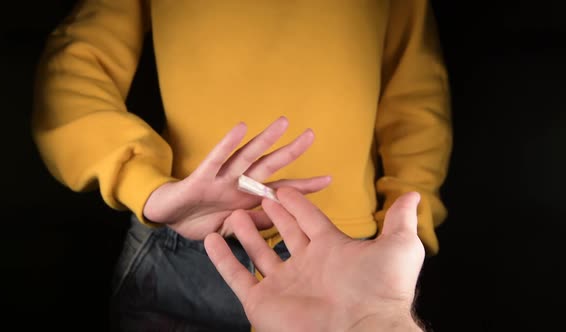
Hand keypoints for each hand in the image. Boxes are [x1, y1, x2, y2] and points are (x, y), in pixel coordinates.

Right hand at [143, 117, 330, 239]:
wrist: (168, 218)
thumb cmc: (200, 220)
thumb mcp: (230, 229)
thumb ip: (252, 225)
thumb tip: (278, 223)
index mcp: (247, 198)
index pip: (279, 190)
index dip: (303, 187)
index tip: (328, 179)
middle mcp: (238, 184)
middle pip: (269, 165)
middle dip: (290, 152)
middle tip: (311, 135)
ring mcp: (221, 178)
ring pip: (246, 156)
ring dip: (264, 140)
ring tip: (283, 124)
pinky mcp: (201, 178)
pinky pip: (216, 159)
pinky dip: (227, 144)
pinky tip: (241, 128)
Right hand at [205, 189, 424, 331]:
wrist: (362, 329)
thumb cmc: (380, 288)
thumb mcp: (398, 246)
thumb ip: (400, 219)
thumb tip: (413, 194)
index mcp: (331, 249)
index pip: (308, 220)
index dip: (296, 204)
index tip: (281, 189)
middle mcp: (305, 265)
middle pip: (282, 234)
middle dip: (270, 215)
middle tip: (255, 196)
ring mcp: (283, 284)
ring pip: (258, 253)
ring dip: (245, 234)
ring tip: (232, 214)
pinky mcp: (262, 301)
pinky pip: (237, 276)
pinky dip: (222, 259)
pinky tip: (210, 240)